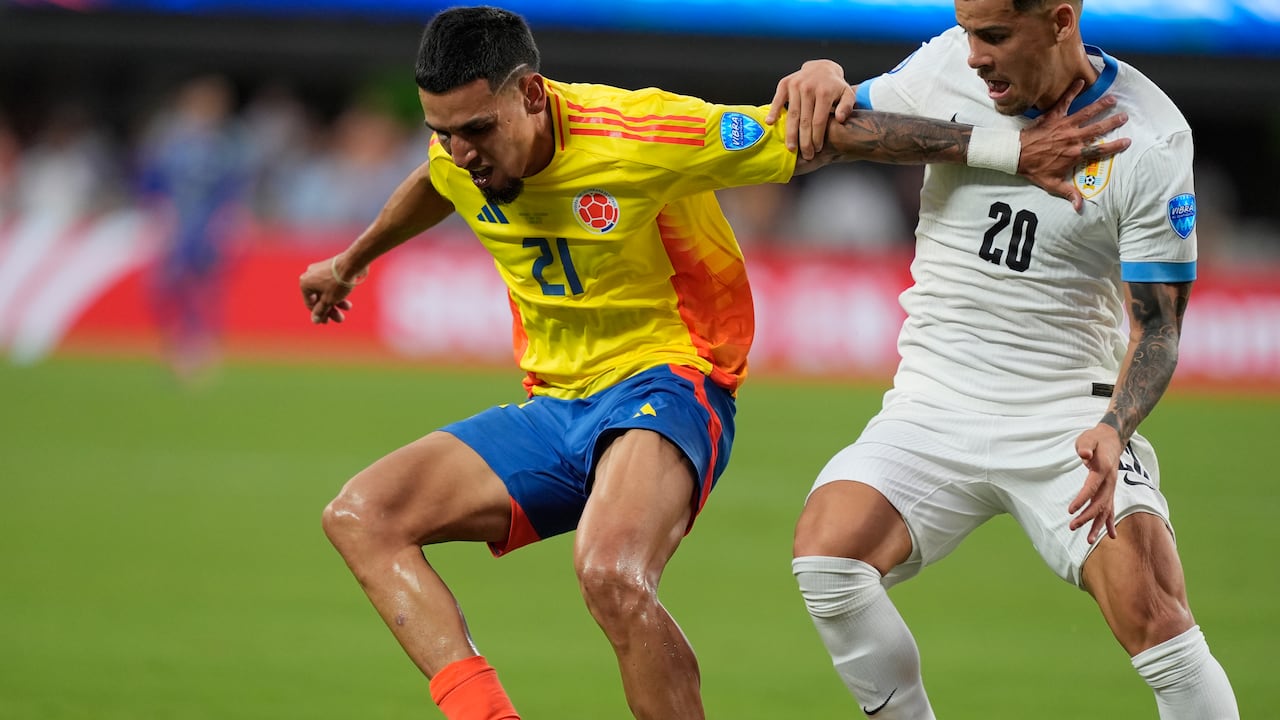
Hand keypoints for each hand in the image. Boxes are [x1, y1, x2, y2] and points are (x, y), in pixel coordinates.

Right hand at [299, 255, 358, 324]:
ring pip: (327, 291)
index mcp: (305, 283)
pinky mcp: (330, 268)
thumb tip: (315, 320)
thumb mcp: (328, 300)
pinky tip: (348, 298)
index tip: (328, 321)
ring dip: (337, 302)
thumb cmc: (338, 282)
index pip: (310, 304)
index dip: (320, 314)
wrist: (352, 263)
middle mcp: (310, 275)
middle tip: (340, 319)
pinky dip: (338, 292)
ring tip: (348, 307)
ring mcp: (320, 270)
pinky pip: (332, 284)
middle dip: (331, 309)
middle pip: (320, 298)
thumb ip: (321, 311)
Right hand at [766, 59, 855, 160]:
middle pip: (804, 121)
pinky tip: (770, 123)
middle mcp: (808, 88)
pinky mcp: (785, 83)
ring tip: (791, 148)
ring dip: (790, 134)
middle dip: (804, 141)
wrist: (822, 67)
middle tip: (805, 155)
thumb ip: (847, 107)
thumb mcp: (847, 94)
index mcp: (824, 92)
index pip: (818, 121)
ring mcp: (795, 85)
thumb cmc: (835, 87)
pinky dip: (774, 111)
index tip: (817, 149)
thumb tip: (840, 119)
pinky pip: (778, 100)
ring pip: (792, 115)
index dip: (817, 137)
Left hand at [1018, 79, 1130, 211]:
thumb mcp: (1051, 185)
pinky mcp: (1053, 117)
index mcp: (1074, 154)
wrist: (1014, 155)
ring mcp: (1063, 126)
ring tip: (1112, 98)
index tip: (1127, 141)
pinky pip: (1064, 102)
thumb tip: (1079, 207)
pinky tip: (1080, 81)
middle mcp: (1072, 138)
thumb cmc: (1033, 170)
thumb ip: (1068, 193)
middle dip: (1112, 122)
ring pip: (1086, 113)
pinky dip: (1072, 91)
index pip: (1099, 150)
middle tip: (1124, 115)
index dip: (1115, 146)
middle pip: (1097, 128)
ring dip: (1100, 105)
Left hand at [1069, 423, 1122, 543]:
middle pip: (1100, 503)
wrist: (1112, 439)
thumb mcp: (1087, 438)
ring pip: (1106, 510)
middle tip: (1072, 526)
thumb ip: (1085, 447)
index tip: (1070, 510)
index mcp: (1103, 470)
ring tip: (1089, 540)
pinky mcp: (1110, 490)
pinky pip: (1111, 509)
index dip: (1082, 500)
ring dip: (1098, 525)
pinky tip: (1112, 537)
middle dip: (1087, 516)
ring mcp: (1112, 487)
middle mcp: (1111, 481)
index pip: (1092, 488)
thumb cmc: (1095, 439)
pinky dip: (1110, 522)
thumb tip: (1083, 455)